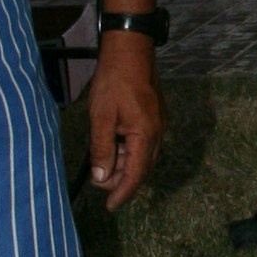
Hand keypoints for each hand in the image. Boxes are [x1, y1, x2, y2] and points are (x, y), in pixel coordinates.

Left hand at [87, 34, 164, 210]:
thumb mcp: (101, 117)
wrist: (129, 50)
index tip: (109, 207)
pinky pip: (142, 143)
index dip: (122, 193)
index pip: (136, 175)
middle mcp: (157, 133)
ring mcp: (158, 125)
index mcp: (146, 135)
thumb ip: (102, 149)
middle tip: (98, 182)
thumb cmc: (113, 80)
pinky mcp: (153, 117)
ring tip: (101, 162)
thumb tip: (101, 178)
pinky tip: (111, 146)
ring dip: (122, 164)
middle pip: (141, 168)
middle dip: (121, 180)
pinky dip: (126, 150)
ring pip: (141, 156)